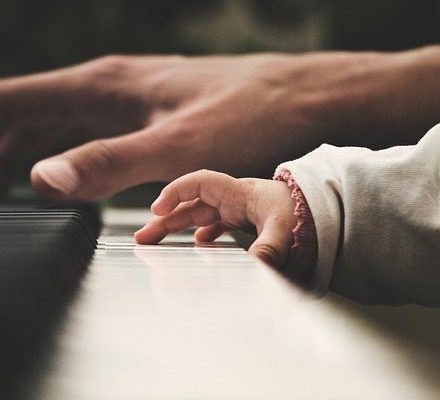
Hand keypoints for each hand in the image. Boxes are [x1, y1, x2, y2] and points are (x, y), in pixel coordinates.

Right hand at [0, 48, 438, 201]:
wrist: (307, 98)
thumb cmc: (252, 113)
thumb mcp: (178, 147)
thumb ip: (108, 163)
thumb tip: (39, 180)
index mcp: (98, 86)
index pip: (5, 105)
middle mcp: (103, 88)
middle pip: (19, 118)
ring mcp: (122, 102)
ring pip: (49, 129)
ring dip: (16, 163)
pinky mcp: (142, 119)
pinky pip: (81, 139)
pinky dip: (54, 164)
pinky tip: (58, 188)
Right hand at [134, 170, 297, 268]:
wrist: (328, 210)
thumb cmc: (307, 213)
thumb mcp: (287, 229)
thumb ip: (270, 246)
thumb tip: (257, 265)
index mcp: (239, 193)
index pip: (200, 182)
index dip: (175, 192)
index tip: (157, 209)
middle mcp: (234, 199)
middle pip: (190, 204)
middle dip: (164, 218)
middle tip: (143, 237)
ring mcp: (237, 210)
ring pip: (197, 215)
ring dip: (175, 227)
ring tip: (154, 242)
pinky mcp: (243, 221)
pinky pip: (213, 224)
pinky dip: (200, 234)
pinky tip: (193, 245)